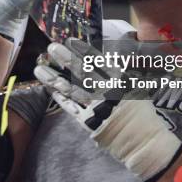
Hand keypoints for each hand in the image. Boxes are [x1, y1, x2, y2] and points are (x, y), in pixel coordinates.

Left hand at [34, 38, 181, 181]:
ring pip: (70, 89)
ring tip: (40, 69)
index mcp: (119, 81)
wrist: (142, 141)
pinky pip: (70, 107)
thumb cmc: (141, 113)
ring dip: (54, 78)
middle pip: (81, 72)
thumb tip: (107, 60)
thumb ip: (121, 75)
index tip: (70, 41)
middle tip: (52, 47)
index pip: (98, 62)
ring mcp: (94, 106)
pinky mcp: (87, 121)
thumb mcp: (136, 88)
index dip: (83, 50)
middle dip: (65, 58)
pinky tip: (50, 89)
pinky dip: (60, 97)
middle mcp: (105, 92)